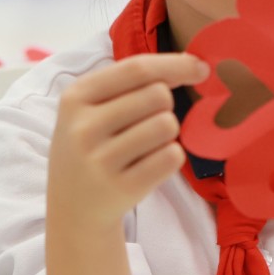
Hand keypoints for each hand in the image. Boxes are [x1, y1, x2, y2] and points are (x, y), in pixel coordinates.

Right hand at [47, 53, 210, 234]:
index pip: (137, 70)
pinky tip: (149, 165)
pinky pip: (172, 156)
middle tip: (147, 122)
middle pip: (158, 95)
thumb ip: (132, 82)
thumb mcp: (91, 108)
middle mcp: (84, 128)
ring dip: (167, 132)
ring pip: (167, 125)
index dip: (175, 65)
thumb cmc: (93, 146)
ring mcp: (101, 161)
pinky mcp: (123, 189)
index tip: (201, 68)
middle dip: (165, 105)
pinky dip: (170, 156)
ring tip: (146, 145)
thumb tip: (194, 65)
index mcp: (76, 97)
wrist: (73, 209)